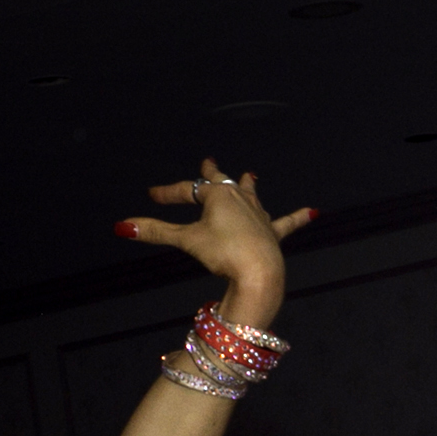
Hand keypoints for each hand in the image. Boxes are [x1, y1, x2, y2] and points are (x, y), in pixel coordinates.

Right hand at [117, 158, 316, 326]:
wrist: (258, 273)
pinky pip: (288, 223)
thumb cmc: (224, 253)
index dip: (168, 193)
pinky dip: (299, 217)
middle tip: (208, 162)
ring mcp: (260, 216)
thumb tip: (122, 227)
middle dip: (212, 174)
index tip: (153, 196)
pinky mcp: (274, 235)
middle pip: (223, 183)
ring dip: (248, 186)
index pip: (188, 189)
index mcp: (218, 195)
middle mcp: (241, 200)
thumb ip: (156, 232)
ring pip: (252, 196)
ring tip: (250, 176)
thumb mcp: (187, 240)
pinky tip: (314, 212)